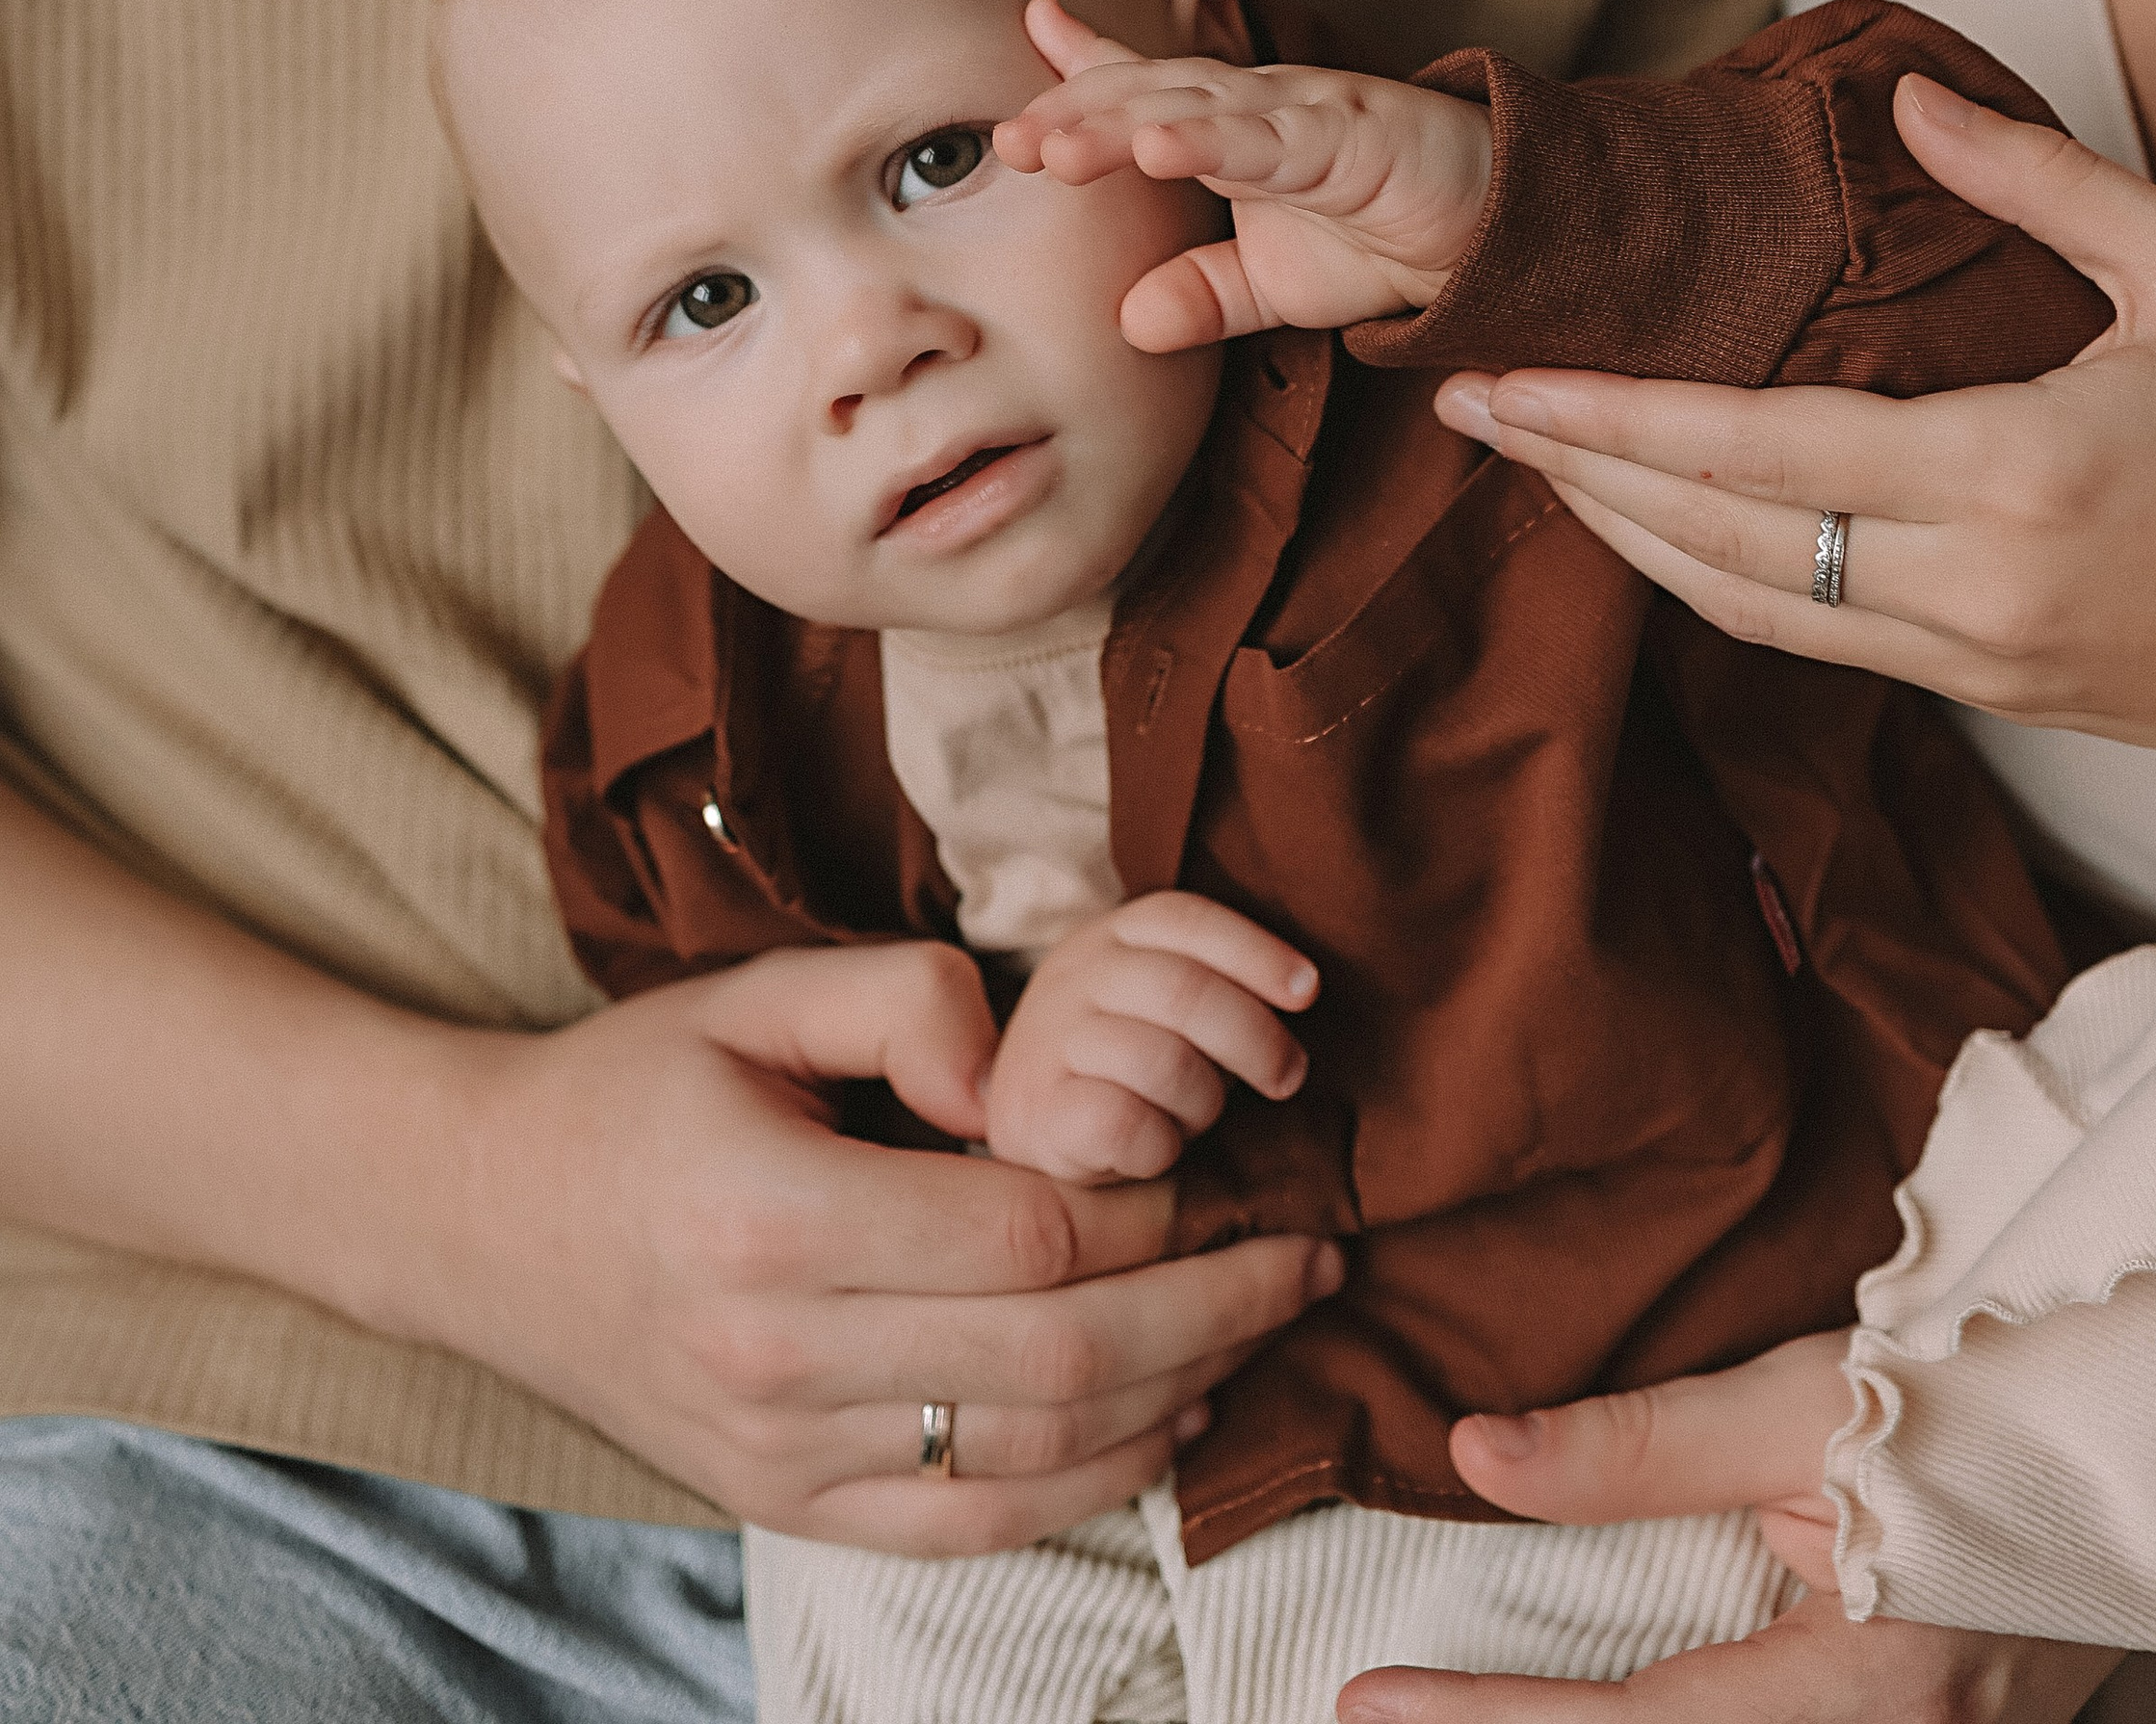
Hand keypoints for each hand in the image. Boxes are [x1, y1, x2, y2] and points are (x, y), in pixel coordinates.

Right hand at [417, 938, 1340, 1547]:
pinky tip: (1167, 1423)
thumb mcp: (754, 993)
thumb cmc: (632, 1090)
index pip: (1025, 1236)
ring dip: (1179, 1400)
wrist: (476, 1221)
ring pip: (1034, 1460)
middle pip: (1058, 1360)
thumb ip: (905, 998)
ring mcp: (782, 1454)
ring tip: (1267, 1328)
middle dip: (1214, 1310)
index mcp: (774, 1217)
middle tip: (1310, 1255)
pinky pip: (971, 1530)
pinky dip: (1090, 1489)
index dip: (1148, 1205)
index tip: (1220, 1160)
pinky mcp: (784, 1508)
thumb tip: (1020, 1064)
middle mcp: (780, 1356)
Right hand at [983, 892, 1317, 1181]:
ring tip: (1196, 1117)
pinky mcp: (1036, 1111)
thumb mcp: (1161, 1004)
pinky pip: (1125, 1123)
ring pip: (1163, 1061)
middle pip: (1186, 989)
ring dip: (1203, 1102)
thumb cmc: (1125, 1063)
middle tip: (1286, 1077)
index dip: (1257, 952)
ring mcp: (1050, 1041)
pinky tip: (1158, 1149)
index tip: (1307, 991)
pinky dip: (1161, 1145)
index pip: (1189, 920)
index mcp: (1113, 935)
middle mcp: (1076, 975)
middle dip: (1254, 1038)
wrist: (1027, 1126)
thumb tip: (1303, 991)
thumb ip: (1213, 987)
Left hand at [996, 0, 1491, 350]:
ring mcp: (1303, 113)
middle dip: (1074, 115)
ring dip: (1121, 123)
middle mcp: (1257, 108)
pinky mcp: (1353, 135)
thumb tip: (1129, 326)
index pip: (1140, 94)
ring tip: (1054, 148)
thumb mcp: (1275, 285)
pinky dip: (1214, 140)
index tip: (1015, 78)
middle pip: (1149, 97)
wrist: (1494, 236)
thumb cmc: (1382, 238)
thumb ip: (1201, 296)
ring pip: (1197, 109)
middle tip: (1004, 143)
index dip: (1078, 76)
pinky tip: (1159, 147)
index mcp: (1231, 133)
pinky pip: (1274, 139)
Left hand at [1338, 1343, 2118, 1720]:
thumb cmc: (1980, 1390)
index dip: (1491, 1721)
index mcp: (1873, 1686)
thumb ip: (1638, 1446)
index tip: (1370, 1701)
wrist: (2145, 1412)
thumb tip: (1477, 1453)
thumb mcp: (1802, 1401)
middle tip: (1396, 1717)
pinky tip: (1604, 1706)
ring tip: (1470, 1711)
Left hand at [1439, 72, 2155, 828]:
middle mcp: (1969, 586)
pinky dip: (1709, 576)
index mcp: (2014, 476)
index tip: (1498, 381)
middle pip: (1713, 538)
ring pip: (1741, 602)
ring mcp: (1968, 657)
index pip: (1757, 450)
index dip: (1610, 420)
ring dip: (1625, 533)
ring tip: (1534, 457)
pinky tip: (1658, 522)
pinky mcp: (1981, 693)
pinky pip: (1805, 634)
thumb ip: (2042, 184)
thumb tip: (1908, 99)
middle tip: (1466, 404)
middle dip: (1575, 473)